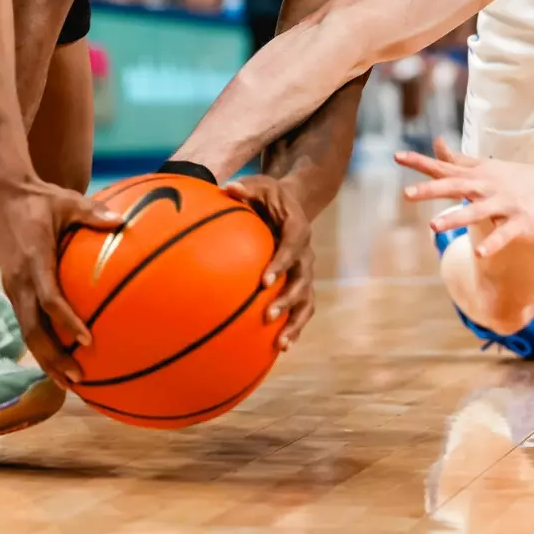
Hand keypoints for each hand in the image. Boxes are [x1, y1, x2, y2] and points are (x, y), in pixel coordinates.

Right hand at [0, 177, 120, 385]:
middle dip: (53, 357)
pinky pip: (27, 323)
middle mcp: (20, 280)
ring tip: (69, 383)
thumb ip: (93, 213)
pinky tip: (60, 359)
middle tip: (78, 378)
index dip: (66, 321)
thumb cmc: (41, 200)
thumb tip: (123, 221)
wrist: (4, 197)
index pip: (49, 298)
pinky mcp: (14, 290)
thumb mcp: (68, 201)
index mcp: (34, 261)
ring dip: (45, 359)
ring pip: (27, 332)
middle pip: (32, 329)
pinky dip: (42, 344)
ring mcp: (14, 288)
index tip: (86, 340)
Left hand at [222, 174, 314, 350]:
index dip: (281, 265)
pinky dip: (293, 328)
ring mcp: (305, 273)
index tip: (265, 281)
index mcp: (298, 230)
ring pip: (306, 302)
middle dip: (287, 300)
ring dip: (295, 323)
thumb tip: (227, 188)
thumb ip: (245, 189)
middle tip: (267, 314)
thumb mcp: (260, 185)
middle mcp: (306, 254)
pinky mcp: (300, 285)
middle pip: (303, 281)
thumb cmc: (269, 196)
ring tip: (281, 344)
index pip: (292, 248)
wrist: (291, 206)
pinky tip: (279, 349)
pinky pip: (301, 310)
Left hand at [397, 138, 533, 256]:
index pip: (444, 168)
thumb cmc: (519, 178)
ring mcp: (505, 205)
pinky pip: (504, 234)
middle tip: (406, 194)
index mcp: (477, 176)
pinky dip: (493, 243)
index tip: (396, 156)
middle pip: (455, 187)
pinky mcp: (521, 222)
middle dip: (431, 190)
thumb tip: (436, 143)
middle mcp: (488, 188)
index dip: (421, 163)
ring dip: (455, 218)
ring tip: (432, 226)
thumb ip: (459, 160)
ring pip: (477, 212)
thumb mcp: (487, 167)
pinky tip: (480, 254)